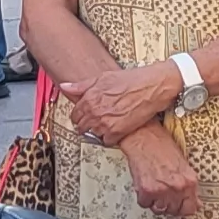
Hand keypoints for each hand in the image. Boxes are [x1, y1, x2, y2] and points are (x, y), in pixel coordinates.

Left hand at [61, 61, 182, 140]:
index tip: (84, 115)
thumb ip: (82, 85)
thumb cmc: (132, 80)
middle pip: (81, 127)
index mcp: (89, 98)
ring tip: (108, 123)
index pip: (74, 114)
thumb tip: (65, 86)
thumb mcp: (104, 77)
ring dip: (98, 131)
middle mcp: (94, 112)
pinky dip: (110, 137)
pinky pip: (106, 141)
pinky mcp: (117, 132)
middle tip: (96, 120)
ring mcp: (105, 124)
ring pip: (93, 134)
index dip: (79, 115)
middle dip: (87, 124)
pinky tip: (116, 128)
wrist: (152, 87)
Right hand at [120, 126, 202, 217]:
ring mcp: (161, 190)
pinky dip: (144, 198)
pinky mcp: (146, 191)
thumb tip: (195, 200)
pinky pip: (145, 204)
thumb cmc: (161, 146)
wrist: (144, 137)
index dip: (185, 208)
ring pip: (159, 209)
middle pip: (175, 210)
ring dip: (157, 202)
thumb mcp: (183, 164)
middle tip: (166, 195)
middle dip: (170, 205)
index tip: (182, 207)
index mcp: (189, 180)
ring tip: (156, 190)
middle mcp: (177, 187)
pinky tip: (146, 186)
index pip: (191, 208)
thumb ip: (189, 185)